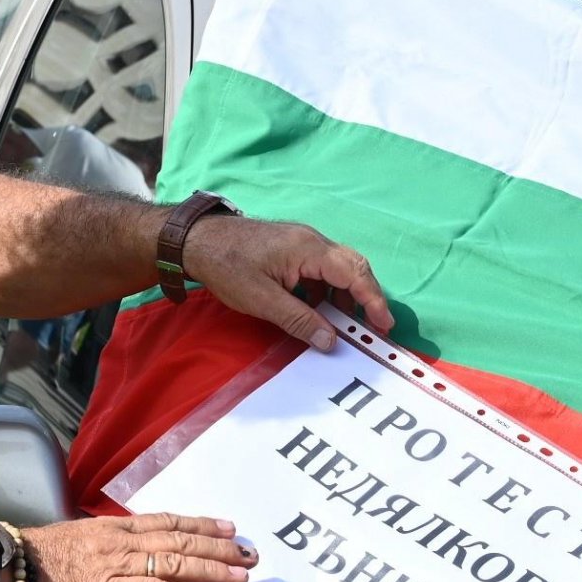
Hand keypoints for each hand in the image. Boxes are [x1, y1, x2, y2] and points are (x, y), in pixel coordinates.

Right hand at [22, 513, 256, 581]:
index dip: (201, 525)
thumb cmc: (39, 561)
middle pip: (181, 541)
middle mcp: (123, 541)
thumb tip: (133, 562)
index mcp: (115, 528)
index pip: (168, 521)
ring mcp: (118, 565)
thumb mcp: (82, 543)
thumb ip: (111, 551)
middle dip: (219, 548)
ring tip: (240, 577)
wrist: (8, 569)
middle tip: (250, 554)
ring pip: (175, 563)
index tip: (229, 528)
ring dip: (212, 570)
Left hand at [181, 215, 394, 350]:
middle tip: (374, 328)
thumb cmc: (227, 266)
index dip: (373, 300)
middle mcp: (312, 241)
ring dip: (345, 296)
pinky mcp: (292, 248)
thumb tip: (330, 341)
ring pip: (338, 268)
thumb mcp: (262, 300)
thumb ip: (298, 320)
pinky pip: (321, 269)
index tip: (384, 325)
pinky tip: (316, 311)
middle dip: (366, 298)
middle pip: (353, 267)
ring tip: (344, 326)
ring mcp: (302, 242)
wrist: (197, 240)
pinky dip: (327, 291)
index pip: (354, 273)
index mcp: (309, 249)